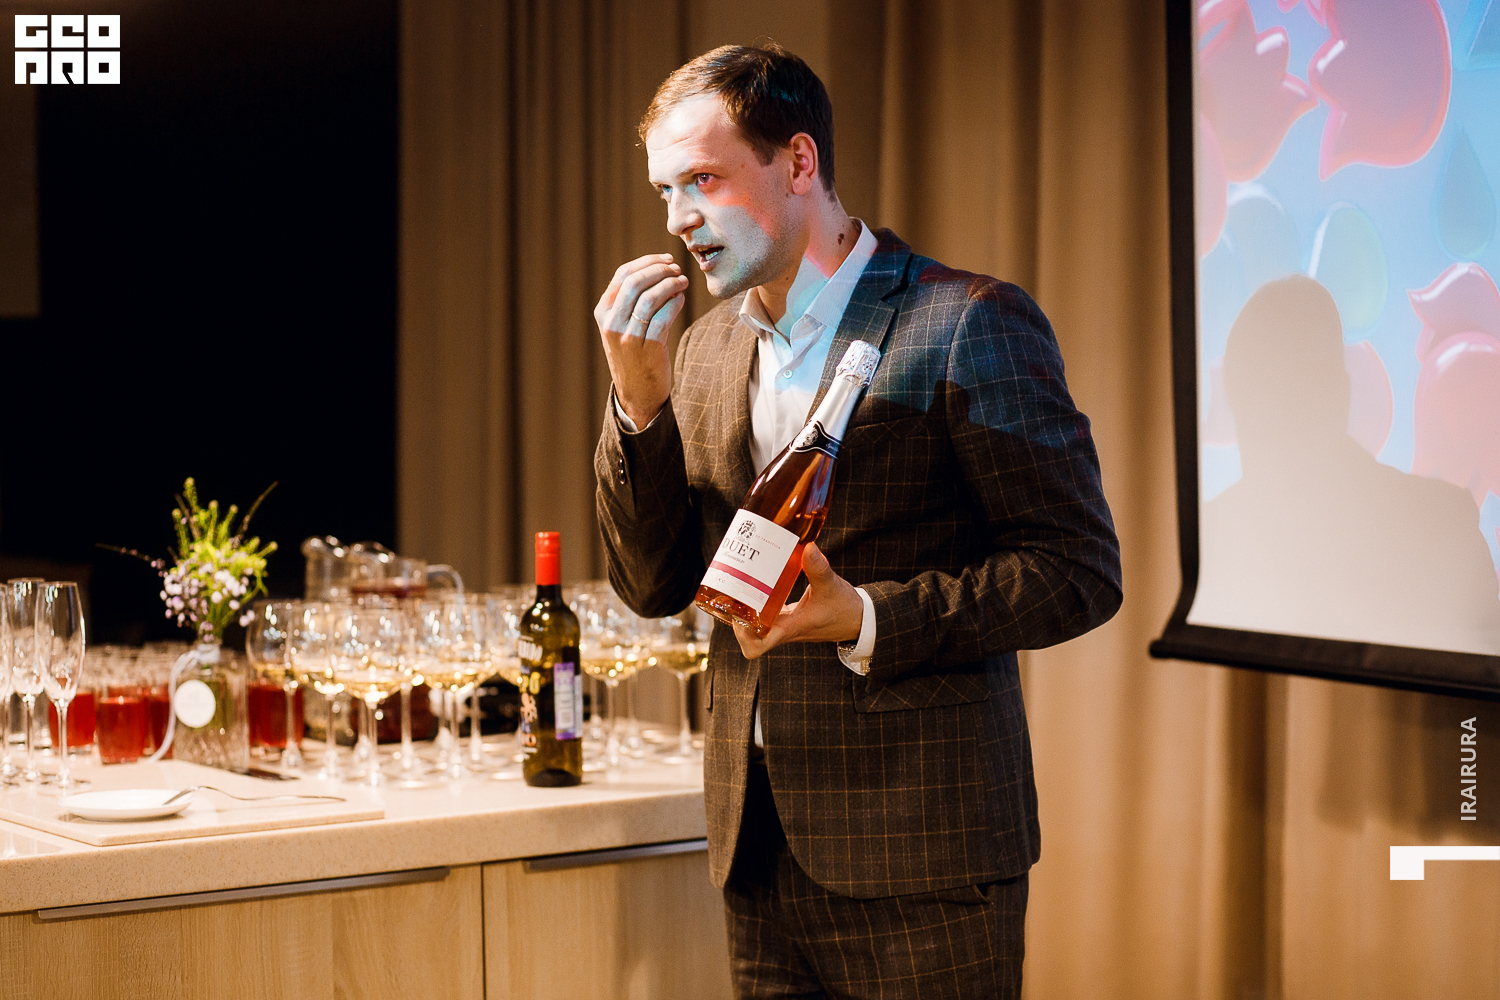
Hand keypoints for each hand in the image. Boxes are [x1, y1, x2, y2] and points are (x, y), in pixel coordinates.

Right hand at [595, 253, 689, 427]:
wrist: (637, 393)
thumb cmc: (633, 354)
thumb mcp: (620, 327)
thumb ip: (628, 301)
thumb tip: (655, 268)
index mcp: (603, 313)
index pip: (622, 275)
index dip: (647, 262)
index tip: (666, 259)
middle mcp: (612, 323)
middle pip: (636, 282)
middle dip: (660, 270)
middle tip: (677, 269)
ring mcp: (629, 336)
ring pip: (651, 297)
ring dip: (671, 284)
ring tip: (683, 282)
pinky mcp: (648, 348)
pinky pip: (664, 316)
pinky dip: (675, 302)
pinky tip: (682, 299)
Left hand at [733, 543, 863, 658]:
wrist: (859, 619)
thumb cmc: (845, 608)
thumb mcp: (831, 585)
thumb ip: (818, 567)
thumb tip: (808, 547)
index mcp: (790, 629)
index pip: (757, 647)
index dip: (741, 636)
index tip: (738, 615)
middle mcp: (783, 630)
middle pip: (749, 635)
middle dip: (735, 615)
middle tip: (731, 590)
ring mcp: (785, 625)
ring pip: (755, 624)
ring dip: (744, 608)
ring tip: (738, 582)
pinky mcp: (788, 617)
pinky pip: (766, 614)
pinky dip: (758, 601)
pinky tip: (756, 581)